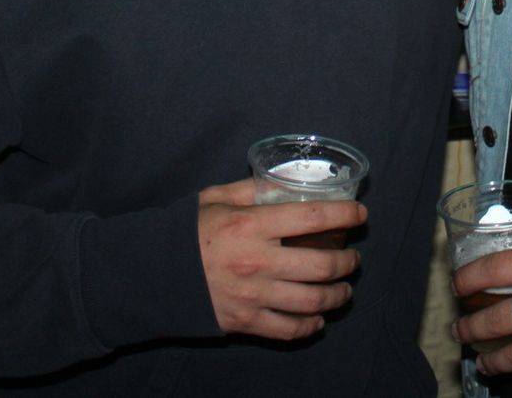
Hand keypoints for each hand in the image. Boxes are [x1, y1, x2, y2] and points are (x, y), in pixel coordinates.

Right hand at [196, 178, 364, 340]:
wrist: (151, 274)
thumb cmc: (187, 232)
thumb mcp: (216, 197)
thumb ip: (252, 189)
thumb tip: (285, 181)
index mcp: (252, 225)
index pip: (313, 218)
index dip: (344, 214)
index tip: (360, 213)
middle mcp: (258, 261)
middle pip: (322, 265)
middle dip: (348, 262)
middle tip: (353, 258)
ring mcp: (253, 295)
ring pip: (312, 301)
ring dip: (338, 295)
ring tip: (345, 289)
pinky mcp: (245, 322)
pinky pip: (288, 329)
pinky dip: (310, 325)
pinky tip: (318, 318)